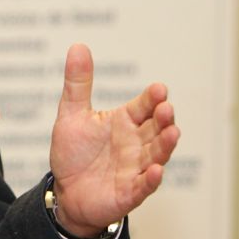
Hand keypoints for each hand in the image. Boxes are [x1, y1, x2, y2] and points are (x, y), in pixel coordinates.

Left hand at [48, 44, 178, 238]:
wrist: (65, 192)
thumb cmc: (74, 152)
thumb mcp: (71, 114)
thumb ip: (78, 83)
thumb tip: (78, 45)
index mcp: (125, 122)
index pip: (144, 106)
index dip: (152, 98)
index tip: (159, 89)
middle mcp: (136, 143)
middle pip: (156, 128)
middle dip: (163, 118)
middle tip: (166, 108)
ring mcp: (136, 168)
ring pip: (157, 154)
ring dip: (165, 144)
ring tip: (173, 132)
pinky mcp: (130, 192)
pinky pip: (144, 186)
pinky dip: (152, 179)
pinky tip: (157, 171)